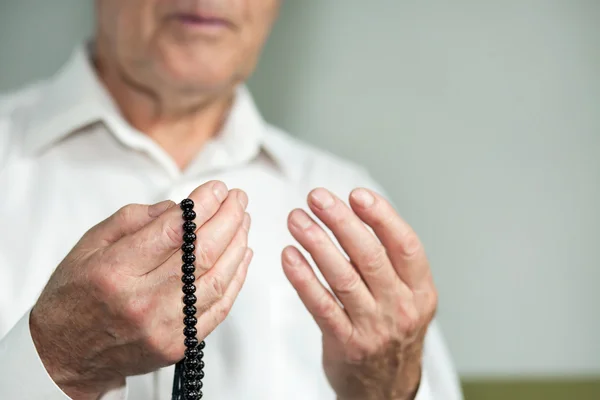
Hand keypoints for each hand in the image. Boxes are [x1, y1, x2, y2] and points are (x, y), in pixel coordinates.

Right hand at [30, 181, 252, 398]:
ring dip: (237, 244)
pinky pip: (219, 308)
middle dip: (228, 218)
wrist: (67, 353)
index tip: (217, 188)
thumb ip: (133, 219)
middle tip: (237, 198)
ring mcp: (165, 327)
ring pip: (217, 279)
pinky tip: (242, 254)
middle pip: (202, 253)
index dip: (203, 205)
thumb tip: (178, 207)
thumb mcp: (89, 245)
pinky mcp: (180, 344)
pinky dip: (236, 278)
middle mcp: (143, 302)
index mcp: (115, 272)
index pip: (174, 231)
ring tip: (242, 220)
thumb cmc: (76, 296)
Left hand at [282, 188, 436, 399]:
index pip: (405, 245)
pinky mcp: (346, 344)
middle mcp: (401, 307)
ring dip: (317, 244)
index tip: (356, 195)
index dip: (381, 216)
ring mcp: (374, 328)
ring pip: (343, 278)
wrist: (387, 387)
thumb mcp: (408, 296)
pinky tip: (289, 256)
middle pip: (370, 256)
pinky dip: (303, 279)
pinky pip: (321, 306)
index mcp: (420, 290)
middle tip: (317, 198)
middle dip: (341, 222)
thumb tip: (353, 212)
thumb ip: (389, 261)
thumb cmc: (393, 330)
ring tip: (297, 219)